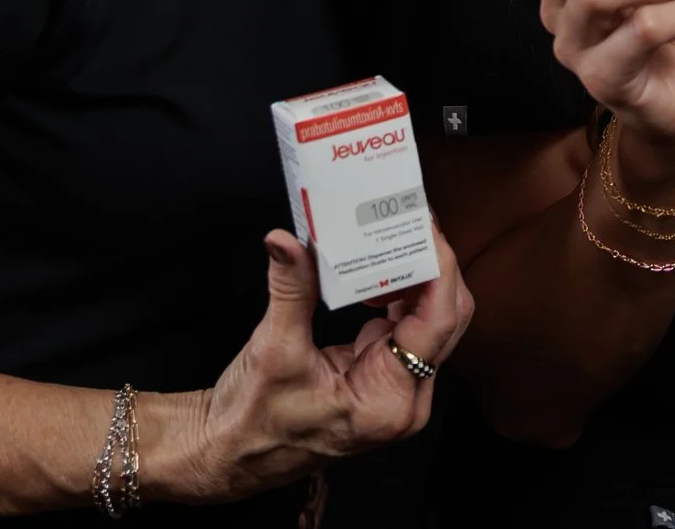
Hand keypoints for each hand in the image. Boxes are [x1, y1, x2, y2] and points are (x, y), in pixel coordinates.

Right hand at [163, 226, 473, 500]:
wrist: (229, 456)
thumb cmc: (250, 419)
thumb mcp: (272, 350)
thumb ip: (292, 290)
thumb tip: (287, 239)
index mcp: (387, 400)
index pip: (438, 322)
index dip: (438, 267)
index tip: (423, 223)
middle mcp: (406, 400)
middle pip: (445, 319)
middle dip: (431, 265)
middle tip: (409, 217)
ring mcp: (398, 390)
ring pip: (431, 321)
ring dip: (414, 276)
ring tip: (391, 233)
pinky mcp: (383, 378)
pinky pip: (407, 329)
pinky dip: (397, 294)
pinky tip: (375, 268)